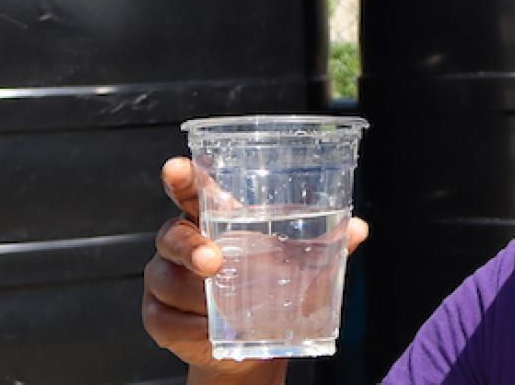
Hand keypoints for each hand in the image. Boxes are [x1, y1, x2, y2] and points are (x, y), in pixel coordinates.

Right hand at [142, 156, 369, 382]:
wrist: (249, 347)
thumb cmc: (269, 288)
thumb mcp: (297, 266)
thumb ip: (324, 246)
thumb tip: (358, 228)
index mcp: (213, 218)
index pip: (191, 190)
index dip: (181, 176)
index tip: (176, 167)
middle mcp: (182, 242)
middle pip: (171, 234)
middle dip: (188, 245)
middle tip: (213, 262)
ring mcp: (165, 279)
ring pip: (167, 279)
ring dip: (194, 295)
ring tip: (221, 310)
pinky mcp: (156, 315)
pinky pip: (164, 318)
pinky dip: (188, 327)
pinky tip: (207, 331)